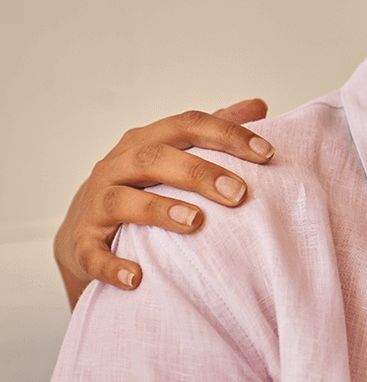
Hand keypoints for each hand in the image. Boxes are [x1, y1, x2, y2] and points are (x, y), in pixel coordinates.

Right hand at [55, 99, 272, 307]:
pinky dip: (112, 265)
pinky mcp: (84, 241)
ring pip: (121, 200)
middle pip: (154, 158)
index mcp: (147, 140)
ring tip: (196, 222)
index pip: (188, 125)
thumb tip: (258, 104)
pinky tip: (137, 277)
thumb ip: (215, 130)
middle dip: (198, 173)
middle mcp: (117, 165)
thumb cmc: (146, 183)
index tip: (267, 154)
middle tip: (238, 193)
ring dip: (158, 210)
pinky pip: (93, 253)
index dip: (228, 135)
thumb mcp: (177, 153)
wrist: (87, 224)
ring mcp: (96, 203)